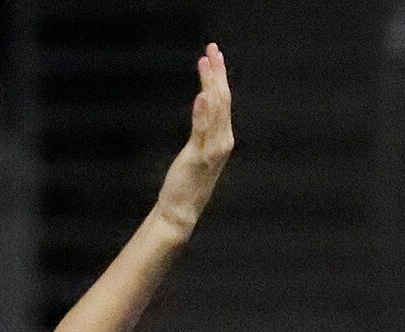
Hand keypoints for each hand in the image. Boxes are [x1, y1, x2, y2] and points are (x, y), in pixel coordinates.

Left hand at [153, 44, 234, 232]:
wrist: (181, 210)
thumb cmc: (187, 181)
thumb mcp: (197, 150)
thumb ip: (203, 127)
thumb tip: (204, 101)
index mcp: (222, 137)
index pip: (222, 100)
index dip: (218, 76)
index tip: (213, 54)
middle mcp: (223, 141)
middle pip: (222, 100)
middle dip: (217, 73)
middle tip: (212, 49)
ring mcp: (213, 150)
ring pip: (216, 111)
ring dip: (211, 84)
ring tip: (206, 62)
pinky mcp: (200, 159)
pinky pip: (203, 132)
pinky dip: (203, 113)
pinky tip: (201, 95)